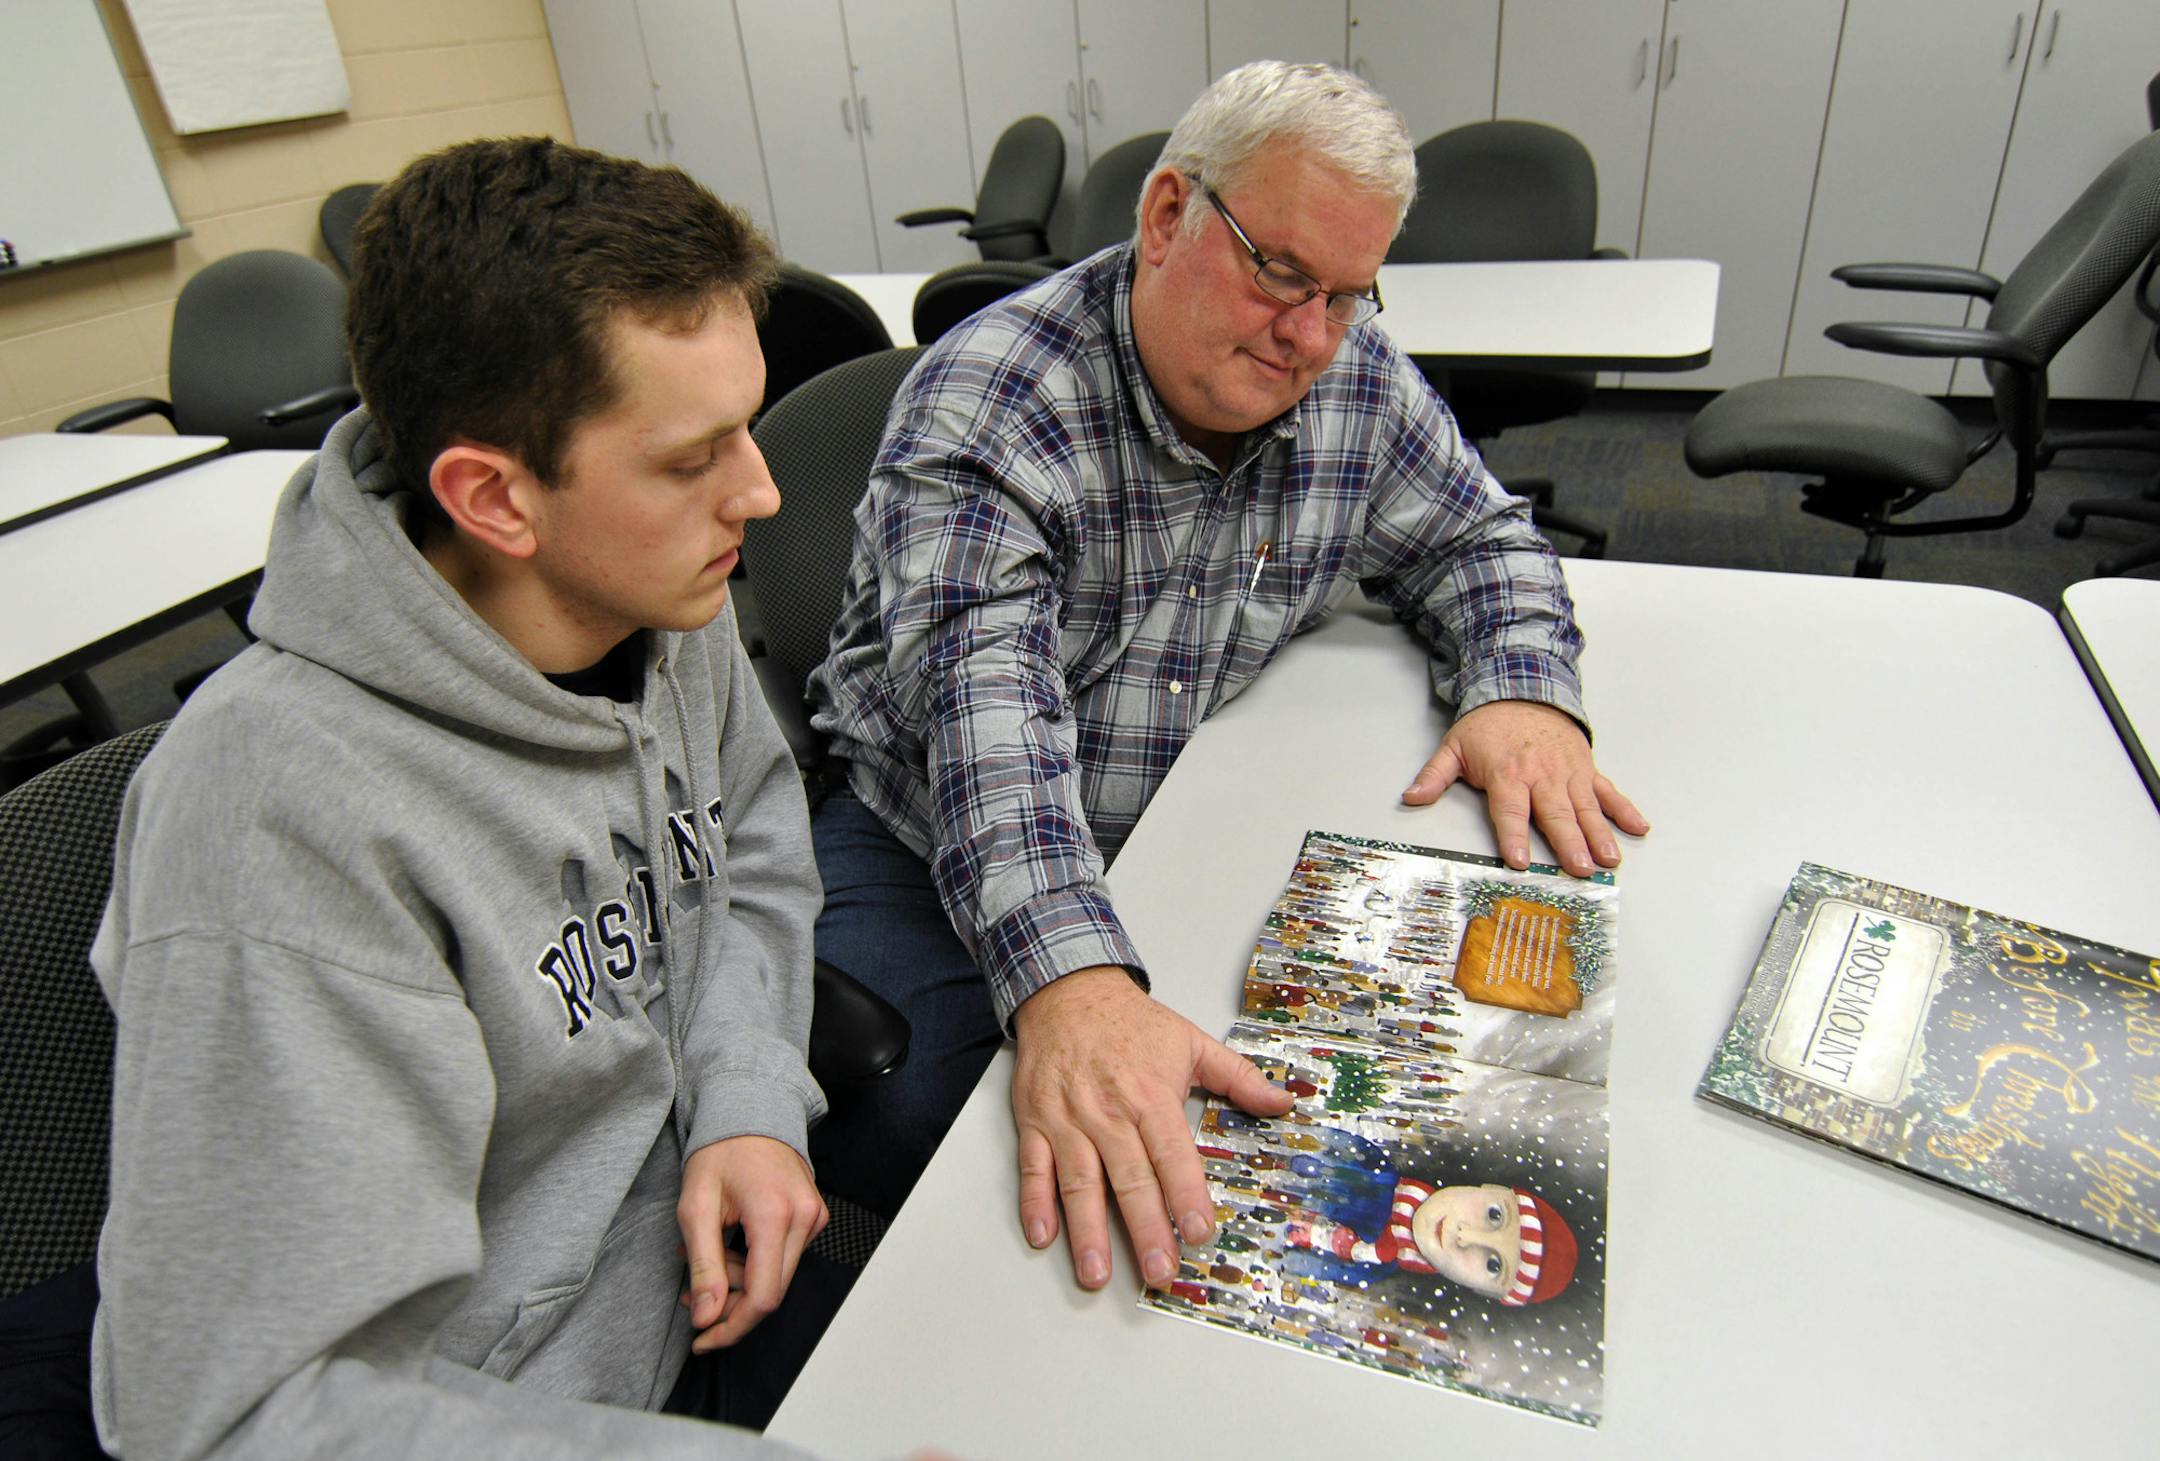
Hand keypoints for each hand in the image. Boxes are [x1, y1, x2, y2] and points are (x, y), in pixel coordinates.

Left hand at [677, 1134, 826, 1351]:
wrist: (750, 1112)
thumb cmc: (720, 1152)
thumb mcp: (696, 1207)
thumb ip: (704, 1265)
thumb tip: (708, 1317)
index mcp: (775, 1214)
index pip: (763, 1297)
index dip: (731, 1327)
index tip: (702, 1339)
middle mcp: (805, 1218)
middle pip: (772, 1293)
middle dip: (729, 1305)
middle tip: (692, 1294)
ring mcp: (815, 1217)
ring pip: (778, 1278)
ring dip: (739, 1283)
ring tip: (704, 1259)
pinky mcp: (815, 1217)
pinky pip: (785, 1259)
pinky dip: (756, 1265)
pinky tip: (731, 1246)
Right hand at [1010, 966, 1292, 1291]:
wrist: (1068, 993)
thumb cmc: (1130, 1024)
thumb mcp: (1191, 1041)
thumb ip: (1238, 1077)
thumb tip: (1283, 1102)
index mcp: (1151, 1096)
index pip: (1173, 1155)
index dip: (1187, 1196)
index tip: (1201, 1232)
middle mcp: (1109, 1113)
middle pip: (1130, 1179)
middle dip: (1145, 1229)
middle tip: (1158, 1270)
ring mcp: (1069, 1121)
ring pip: (1079, 1182)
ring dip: (1087, 1230)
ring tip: (1097, 1273)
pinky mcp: (1036, 1123)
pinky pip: (1033, 1168)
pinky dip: (1033, 1203)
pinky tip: (1042, 1236)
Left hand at [1401, 699, 1648, 876]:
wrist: (1523, 688)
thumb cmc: (1489, 726)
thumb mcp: (1454, 747)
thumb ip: (1435, 776)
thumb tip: (1411, 798)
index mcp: (1508, 774)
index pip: (1510, 811)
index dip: (1514, 837)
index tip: (1519, 862)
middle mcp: (1542, 776)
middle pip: (1556, 814)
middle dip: (1568, 843)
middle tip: (1580, 869)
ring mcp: (1568, 773)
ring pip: (1586, 808)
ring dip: (1599, 835)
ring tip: (1609, 860)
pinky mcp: (1586, 769)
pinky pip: (1608, 792)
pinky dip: (1625, 810)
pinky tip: (1638, 829)